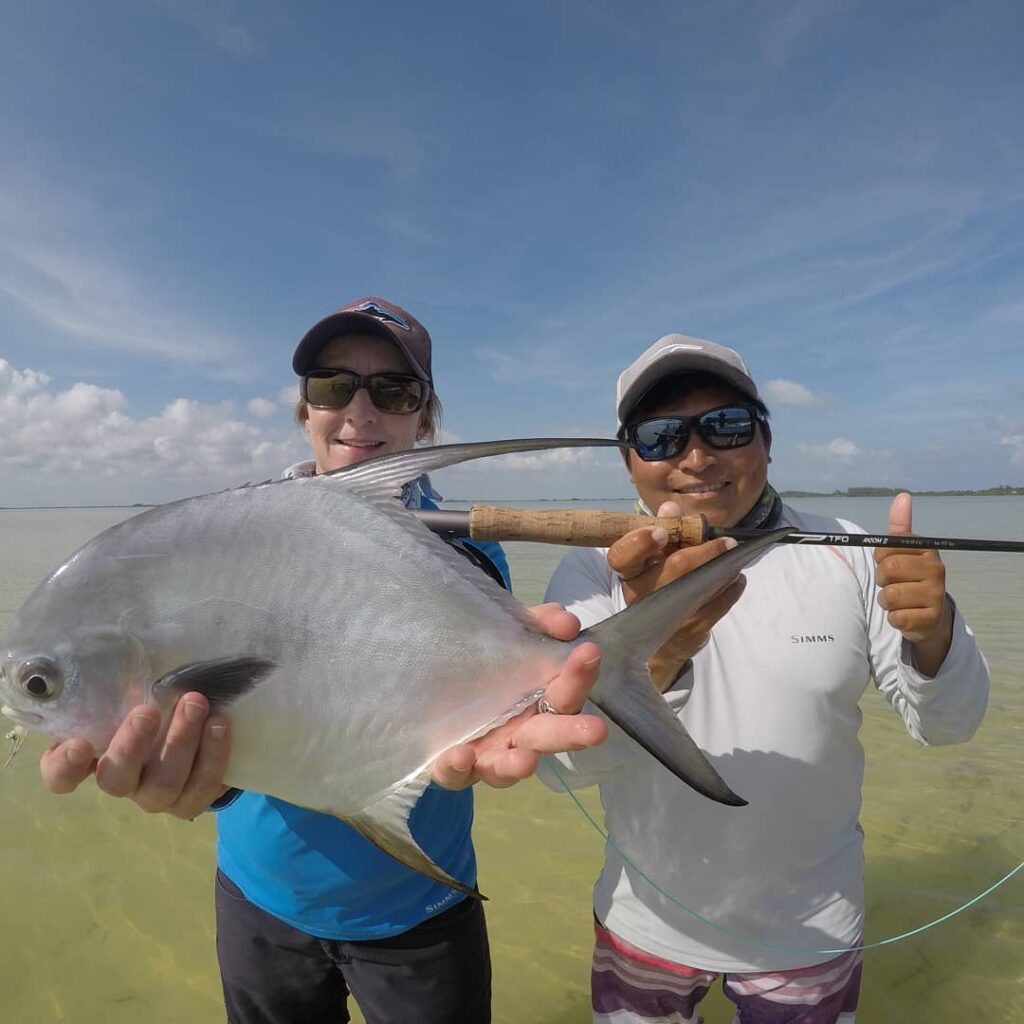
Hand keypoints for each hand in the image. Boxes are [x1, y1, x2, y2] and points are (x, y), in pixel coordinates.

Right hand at [39, 694, 231, 819]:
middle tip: (147, 711)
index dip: (64, 767)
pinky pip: (202, 787)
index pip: (61, 775)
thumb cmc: (157, 705)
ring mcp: (156, 797)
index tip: (79, 745)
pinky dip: (213, 755)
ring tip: (196, 704)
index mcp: (95, 757)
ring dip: (181, 742)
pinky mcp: (191, 801)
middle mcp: (123, 782)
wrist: (200, 731)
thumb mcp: (135, 693)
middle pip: (116, 780)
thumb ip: (125, 686)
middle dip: (132, 746)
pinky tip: (219, 724)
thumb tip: (130, 659)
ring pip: (164, 784)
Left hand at [431, 603, 605, 789]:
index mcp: (540, 703)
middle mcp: (520, 733)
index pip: (566, 692)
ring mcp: (488, 753)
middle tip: (596, 731)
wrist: (434, 685)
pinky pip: (456, 774)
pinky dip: (458, 768)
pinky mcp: (453, 767)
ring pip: (507, 765)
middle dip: (572, 734)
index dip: (579, 676)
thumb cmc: (484, 664)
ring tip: (525, 762)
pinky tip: (460, 755)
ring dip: (517, 765)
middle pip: (549, 736)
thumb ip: (537, 625)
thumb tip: (565, 619)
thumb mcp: (509, 635)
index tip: (589, 651)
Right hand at [607, 500, 745, 689]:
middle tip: (728, 542)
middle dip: (706, 551)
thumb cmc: (660, 588)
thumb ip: (666, 530)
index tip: (661, 532)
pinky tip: (737, 578)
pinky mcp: (690, 631)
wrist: (664, 642)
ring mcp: (666, 616)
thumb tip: (671, 507)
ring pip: (702, 585)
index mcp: (630, 572)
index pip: (621, 556)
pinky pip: (717, 605)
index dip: (638, 543)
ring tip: (735, 556)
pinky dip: (731, 588)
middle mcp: (641, 595)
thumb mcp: (657, 559)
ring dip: (724, 568)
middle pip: (674, 568)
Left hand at [874, 492, 952, 675]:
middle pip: (887, 571)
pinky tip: (905, 615)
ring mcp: (936, 595)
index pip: (885, 549)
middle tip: (892, 584)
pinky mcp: (930, 619)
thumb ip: (900, 526)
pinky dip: (894, 618)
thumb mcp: (904, 551)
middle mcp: (936, 570)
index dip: (880, 559)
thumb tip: (903, 496)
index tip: (889, 563)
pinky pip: (896, 618)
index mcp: (927, 550)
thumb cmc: (910, 577)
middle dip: (882, 580)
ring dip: (886, 601)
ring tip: (899, 600)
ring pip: (889, 596)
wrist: (930, 615)